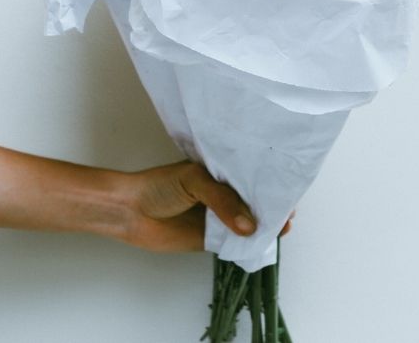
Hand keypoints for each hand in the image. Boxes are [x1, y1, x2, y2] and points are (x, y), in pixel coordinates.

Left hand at [119, 161, 290, 252]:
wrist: (130, 211)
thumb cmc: (158, 187)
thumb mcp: (195, 181)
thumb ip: (223, 201)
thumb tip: (249, 226)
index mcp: (220, 173)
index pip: (251, 177)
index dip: (269, 183)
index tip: (288, 189)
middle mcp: (222, 195)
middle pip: (254, 202)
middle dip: (272, 207)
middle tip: (289, 214)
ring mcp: (217, 218)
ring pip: (248, 224)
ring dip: (264, 228)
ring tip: (282, 229)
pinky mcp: (210, 240)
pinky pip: (235, 244)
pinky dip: (249, 245)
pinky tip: (262, 244)